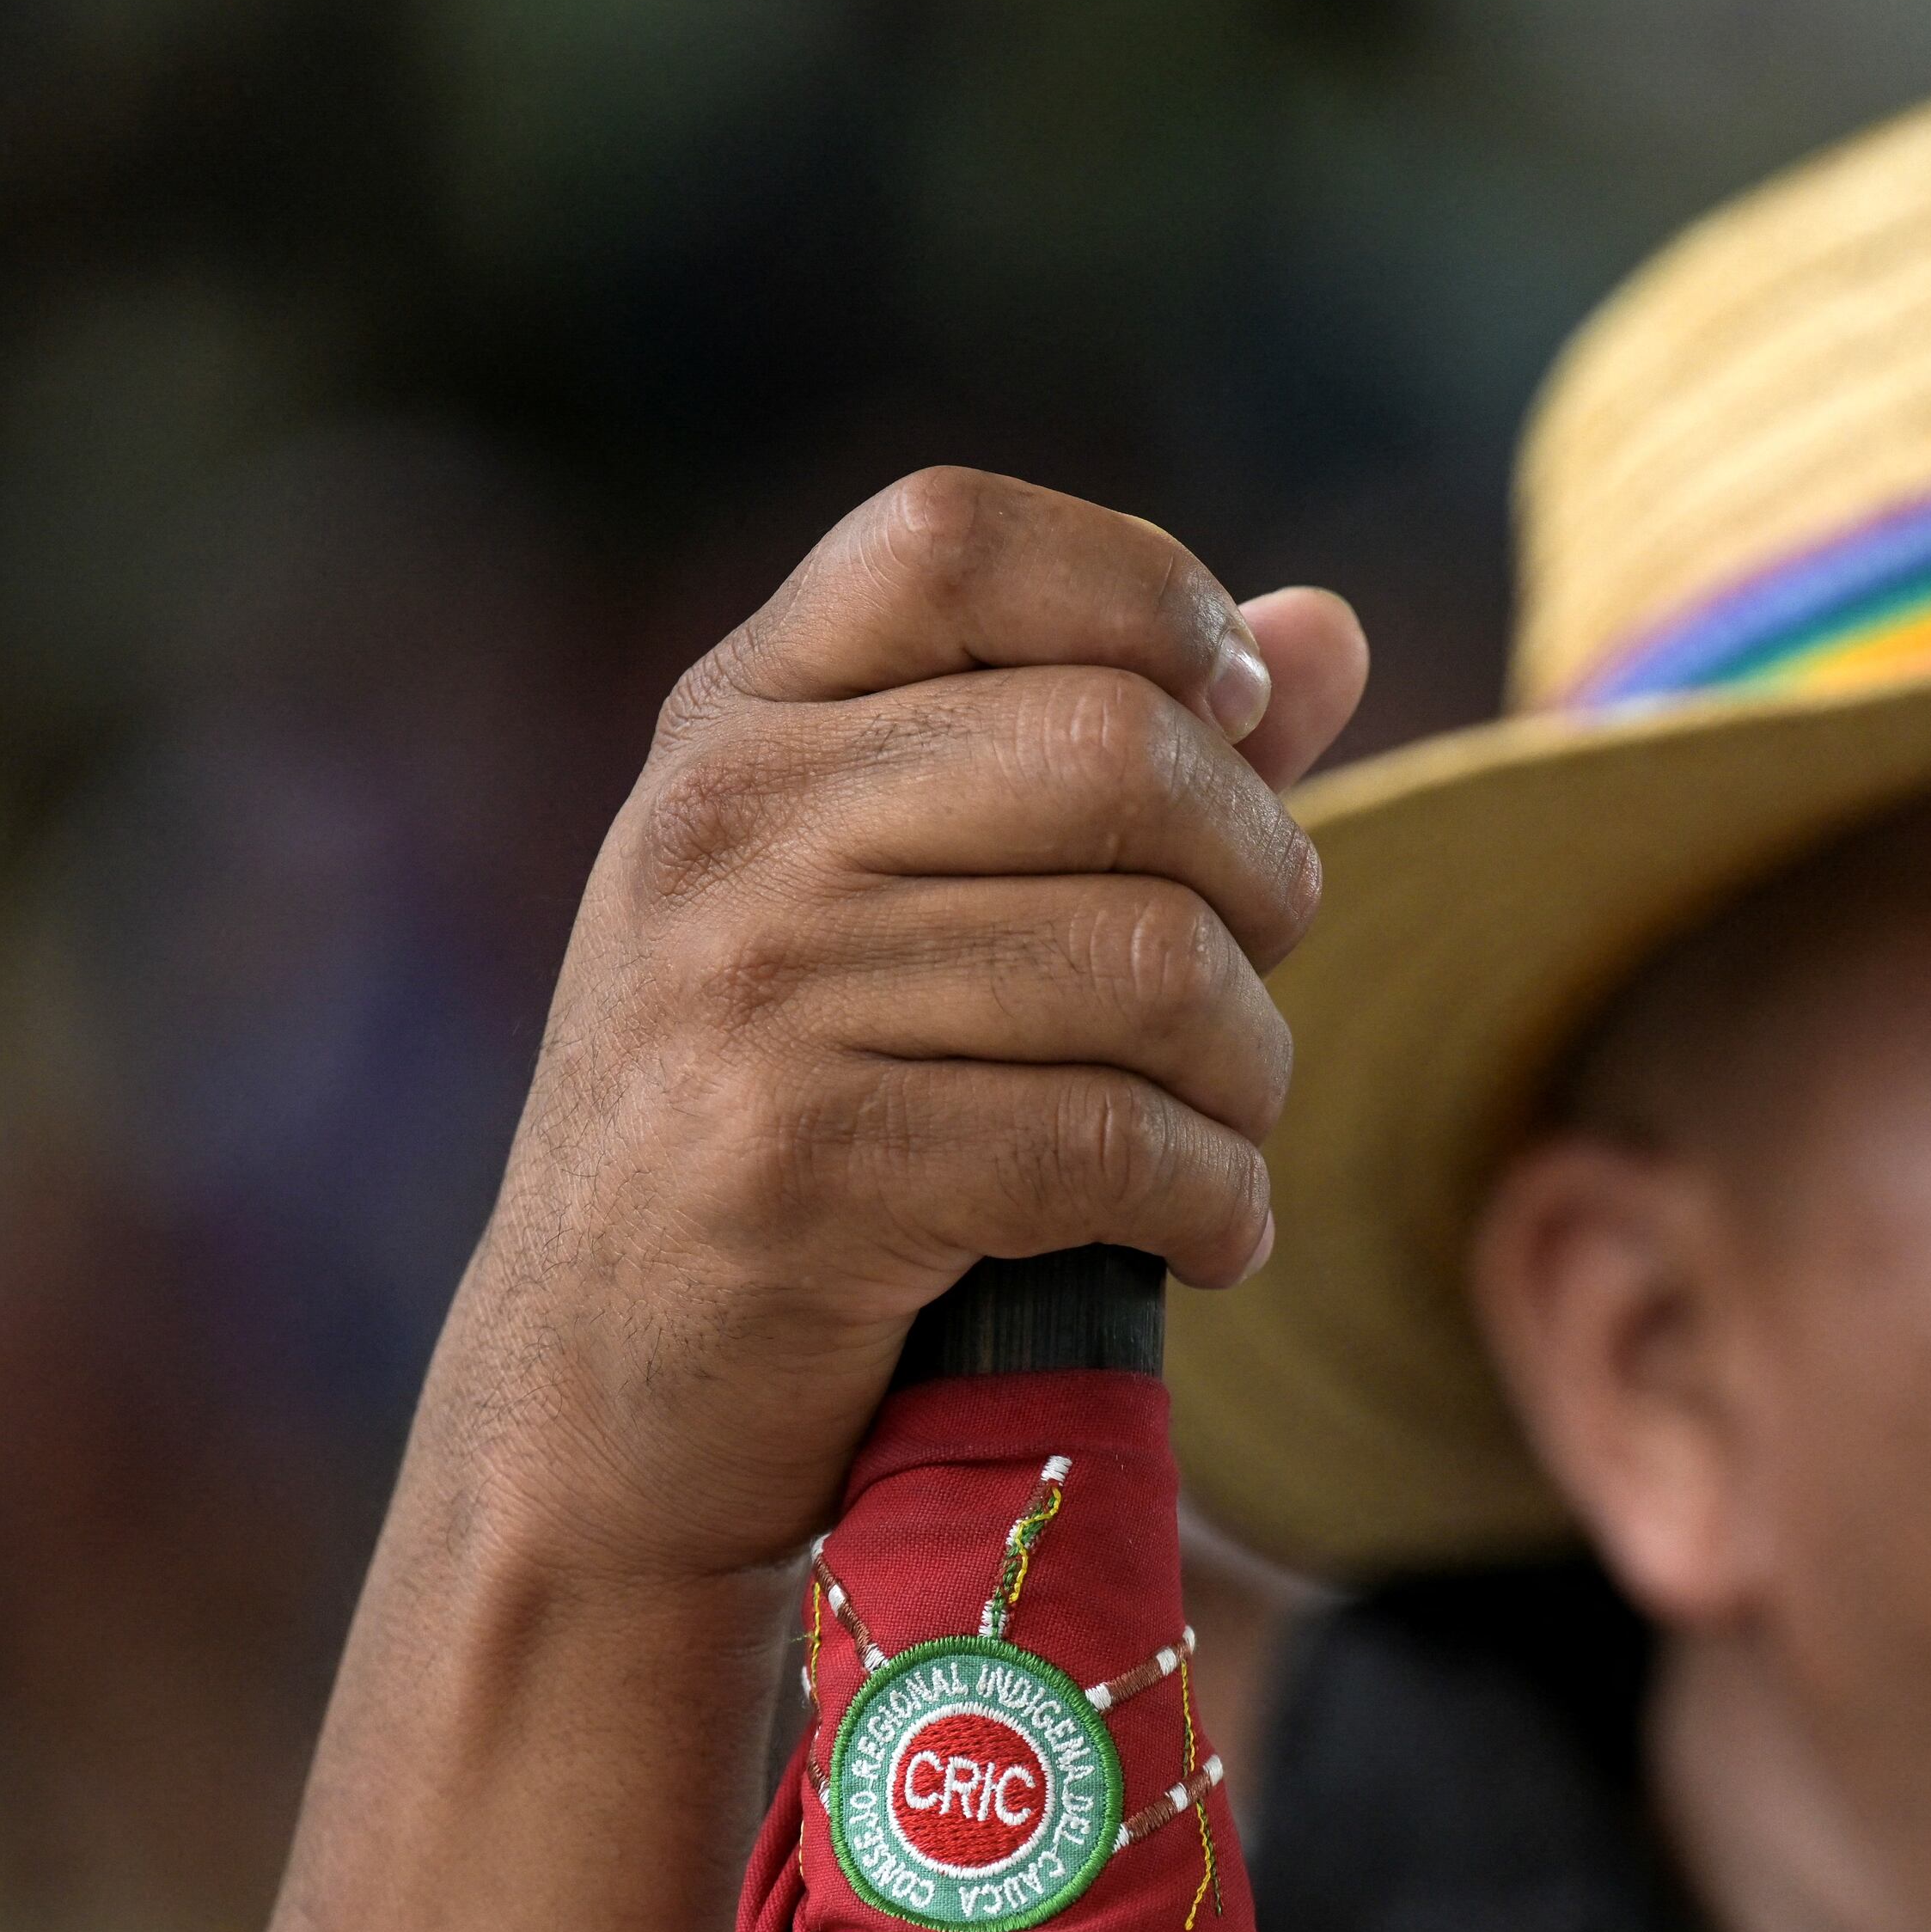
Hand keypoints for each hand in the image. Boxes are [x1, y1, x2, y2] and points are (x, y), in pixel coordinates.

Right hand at [444, 469, 1368, 1586]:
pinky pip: (1111, 1144)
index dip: (1148, 596)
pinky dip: (1213, 1204)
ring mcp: (747, 993)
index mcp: (742, 719)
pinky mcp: (797, 1170)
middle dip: (1262, 878)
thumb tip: (1330, 631)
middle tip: (1252, 981)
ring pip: (1152, 963)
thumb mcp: (898, 900)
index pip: (958, 537)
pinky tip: (1204, 1236)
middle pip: (1121, 751)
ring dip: (1249, 1073)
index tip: (1230, 718)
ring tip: (1222, 1130)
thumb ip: (1109, 754)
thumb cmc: (792, 1124)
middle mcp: (726, 825)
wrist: (600, 1394)